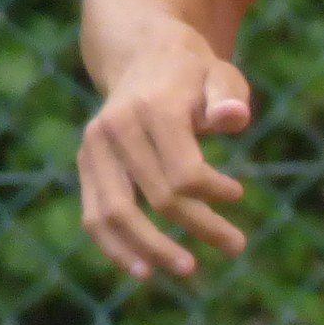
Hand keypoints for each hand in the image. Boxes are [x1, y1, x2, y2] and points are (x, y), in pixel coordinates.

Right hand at [77, 27, 255, 280]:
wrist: (143, 54)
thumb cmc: (194, 73)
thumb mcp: (221, 74)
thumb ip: (228, 97)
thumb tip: (233, 118)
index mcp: (153, 109)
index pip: (183, 172)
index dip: (213, 192)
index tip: (238, 194)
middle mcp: (116, 128)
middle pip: (157, 196)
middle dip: (200, 226)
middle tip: (236, 246)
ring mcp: (94, 147)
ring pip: (115, 213)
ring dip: (151, 248)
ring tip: (187, 270)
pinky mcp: (86, 162)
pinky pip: (94, 214)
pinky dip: (114, 246)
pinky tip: (142, 270)